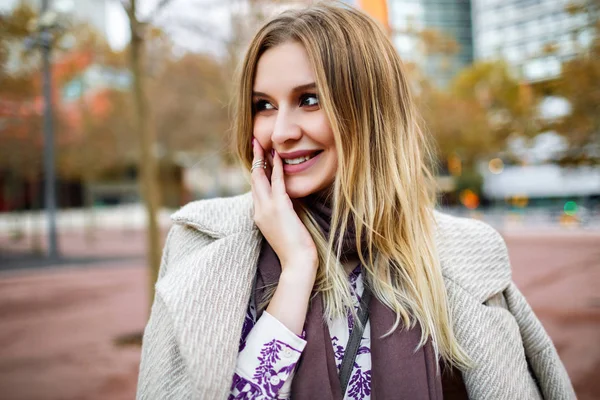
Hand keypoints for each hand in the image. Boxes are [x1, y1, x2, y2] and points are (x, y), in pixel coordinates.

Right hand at [251, 138, 317, 273]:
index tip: (258, 158)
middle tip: (255, 143)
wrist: (296, 263)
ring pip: (260, 178)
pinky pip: (277, 182)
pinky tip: (278, 156)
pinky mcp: (280, 208)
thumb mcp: (282, 229)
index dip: (256, 172)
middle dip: (254, 160)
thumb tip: (285, 204)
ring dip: (262, 159)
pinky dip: (277, 167)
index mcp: (258, 215)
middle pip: (254, 180)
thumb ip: (279, 215)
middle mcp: (259, 210)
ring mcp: (267, 209)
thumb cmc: (294, 249)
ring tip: (262, 143)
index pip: (255, 189)